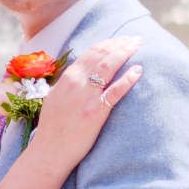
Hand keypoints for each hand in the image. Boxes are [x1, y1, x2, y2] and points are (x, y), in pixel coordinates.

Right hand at [28, 37, 141, 169]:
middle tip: (135, 38)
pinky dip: (128, 79)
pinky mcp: (96, 112)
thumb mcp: (55, 97)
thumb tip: (78, 72)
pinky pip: (116, 91)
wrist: (50, 150)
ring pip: (109, 66)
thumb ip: (67, 83)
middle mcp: (77, 83)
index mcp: (67, 78)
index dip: (108, 43)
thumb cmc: (52, 127)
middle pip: (102, 55)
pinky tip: (138, 70)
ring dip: (125, 53)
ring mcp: (87, 97)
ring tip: (138, 45)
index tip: (120, 39)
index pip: (91, 53)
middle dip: (120, 44)